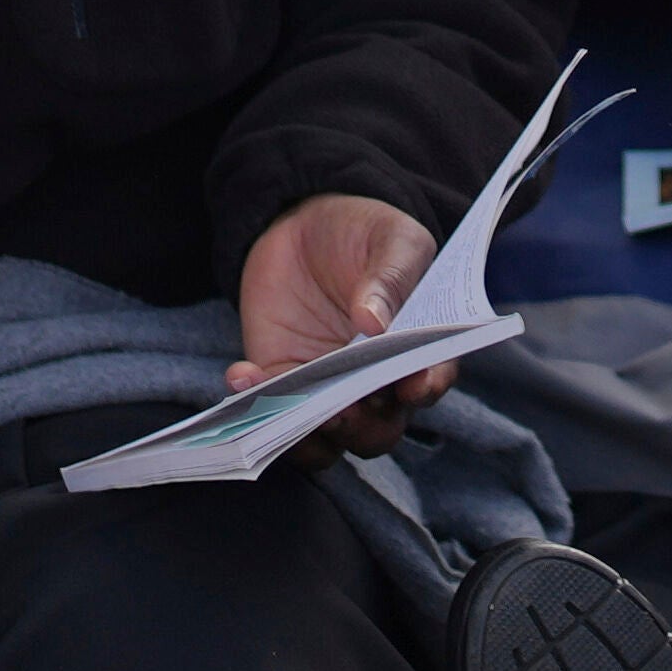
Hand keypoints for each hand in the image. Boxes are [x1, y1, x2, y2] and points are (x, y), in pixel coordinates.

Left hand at [226, 190, 446, 452]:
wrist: (305, 229)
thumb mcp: (390, 239)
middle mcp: (377, 384)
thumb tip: (375, 323)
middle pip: (378, 431)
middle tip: (342, 407)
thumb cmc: (364, 235)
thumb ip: (390, 277)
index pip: (430, 381)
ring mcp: (329, 390)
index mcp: (417, 351)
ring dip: (308, 435)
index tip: (413, 384)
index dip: (426, 388)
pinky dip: (255, 405)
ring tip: (289, 405)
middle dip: (362, 427)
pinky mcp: (283, 384)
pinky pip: (272, 413)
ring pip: (327, 441)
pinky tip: (241, 374)